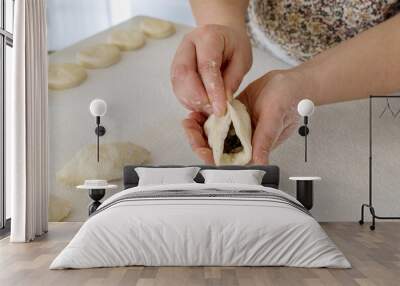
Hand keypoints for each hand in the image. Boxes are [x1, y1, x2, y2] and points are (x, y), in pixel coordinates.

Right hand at [171, 24, 251, 115]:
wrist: (222, 36)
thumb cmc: (234, 46)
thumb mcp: (242, 58)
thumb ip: (234, 78)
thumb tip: (223, 100)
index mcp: (208, 36)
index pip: (206, 66)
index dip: (212, 90)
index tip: (220, 109)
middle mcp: (188, 44)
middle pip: (184, 73)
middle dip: (197, 97)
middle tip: (212, 110)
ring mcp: (178, 56)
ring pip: (177, 83)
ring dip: (191, 101)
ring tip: (208, 109)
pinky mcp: (175, 69)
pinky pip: (177, 88)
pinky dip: (188, 100)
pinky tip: (201, 106)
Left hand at [183, 70, 312, 163]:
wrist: (289, 83)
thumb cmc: (289, 100)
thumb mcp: (275, 119)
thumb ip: (265, 141)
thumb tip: (260, 162)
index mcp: (252, 147)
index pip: (228, 160)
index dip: (211, 156)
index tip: (200, 147)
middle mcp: (243, 140)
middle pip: (215, 148)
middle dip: (198, 140)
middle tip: (189, 127)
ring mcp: (237, 128)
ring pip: (213, 134)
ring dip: (199, 129)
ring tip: (189, 120)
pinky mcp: (233, 116)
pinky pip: (216, 120)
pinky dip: (205, 117)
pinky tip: (197, 111)